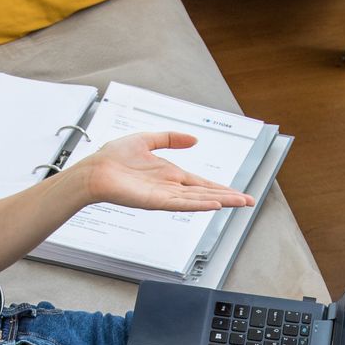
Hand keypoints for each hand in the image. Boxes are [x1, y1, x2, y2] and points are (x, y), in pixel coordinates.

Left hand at [79, 132, 253, 212]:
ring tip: (240, 203)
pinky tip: (214, 205)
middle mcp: (170, 188)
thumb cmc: (113, 158)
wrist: (94, 170)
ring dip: (220, 201)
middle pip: (206, 194)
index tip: (239, 193)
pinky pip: (181, 203)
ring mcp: (164, 196)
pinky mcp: (155, 201)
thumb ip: (170, 139)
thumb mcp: (147, 140)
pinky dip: (198, 205)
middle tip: (250, 202)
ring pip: (198, 200)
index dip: (221, 188)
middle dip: (229, 197)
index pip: (202, 184)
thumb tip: (194, 140)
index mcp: (170, 175)